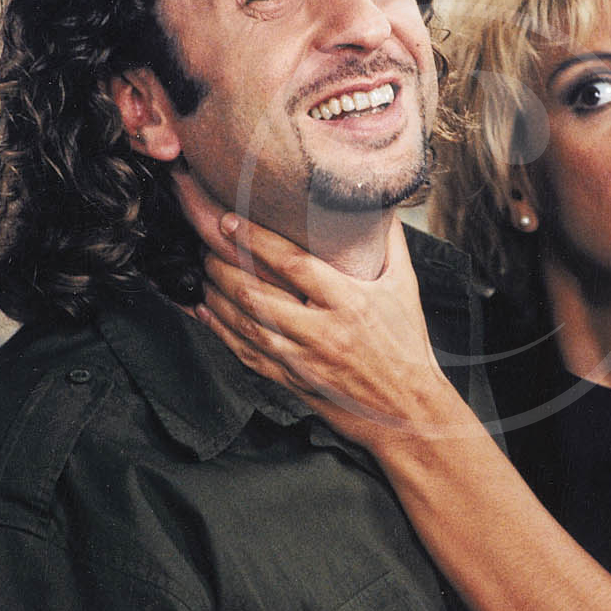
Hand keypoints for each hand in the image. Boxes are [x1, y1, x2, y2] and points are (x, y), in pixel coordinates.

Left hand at [175, 179, 465, 452]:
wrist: (408, 411)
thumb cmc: (407, 344)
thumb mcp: (405, 287)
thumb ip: (390, 242)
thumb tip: (381, 199)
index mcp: (350, 302)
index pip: (293, 264)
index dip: (256, 241)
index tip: (229, 221)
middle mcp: (322, 332)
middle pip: (256, 295)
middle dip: (223, 266)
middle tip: (207, 245)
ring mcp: (303, 360)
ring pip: (245, 325)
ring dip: (216, 296)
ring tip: (202, 272)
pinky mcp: (292, 382)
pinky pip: (245, 354)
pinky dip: (220, 332)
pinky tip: (205, 313)